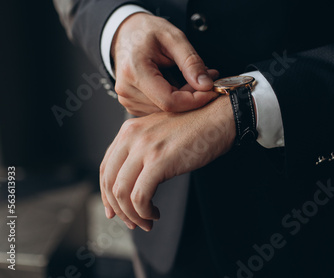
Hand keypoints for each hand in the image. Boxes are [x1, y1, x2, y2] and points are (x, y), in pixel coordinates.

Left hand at [100, 96, 235, 230]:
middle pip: (110, 181)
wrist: (219, 118)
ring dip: (132, 214)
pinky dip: (144, 212)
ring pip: (122, 193)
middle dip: (118, 209)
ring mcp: (145, 148)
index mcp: (130, 130)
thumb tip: (134, 180)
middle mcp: (132, 136)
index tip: (115, 210)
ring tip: (146, 221)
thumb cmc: (197, 127)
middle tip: (132, 222)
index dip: (107, 193)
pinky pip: (140, 196)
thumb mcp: (161, 132)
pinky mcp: (159, 161)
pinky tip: (155, 213)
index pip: (106, 167)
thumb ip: (143, 149)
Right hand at [112, 12, 218, 115]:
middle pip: (169, 107)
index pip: (169, 101)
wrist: (126, 32)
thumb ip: (191, 62)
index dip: (195, 100)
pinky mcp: (131, 103)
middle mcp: (127, 90)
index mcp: (134, 72)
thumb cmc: (147, 31)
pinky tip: (178, 83)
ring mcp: (127, 99)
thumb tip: (205, 85)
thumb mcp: (174, 38)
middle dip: (192, 96)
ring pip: (166, 111)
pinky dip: (174, 99)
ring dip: (184, 98)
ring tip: (192, 77)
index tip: (211, 89)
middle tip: (208, 78)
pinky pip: (160, 109)